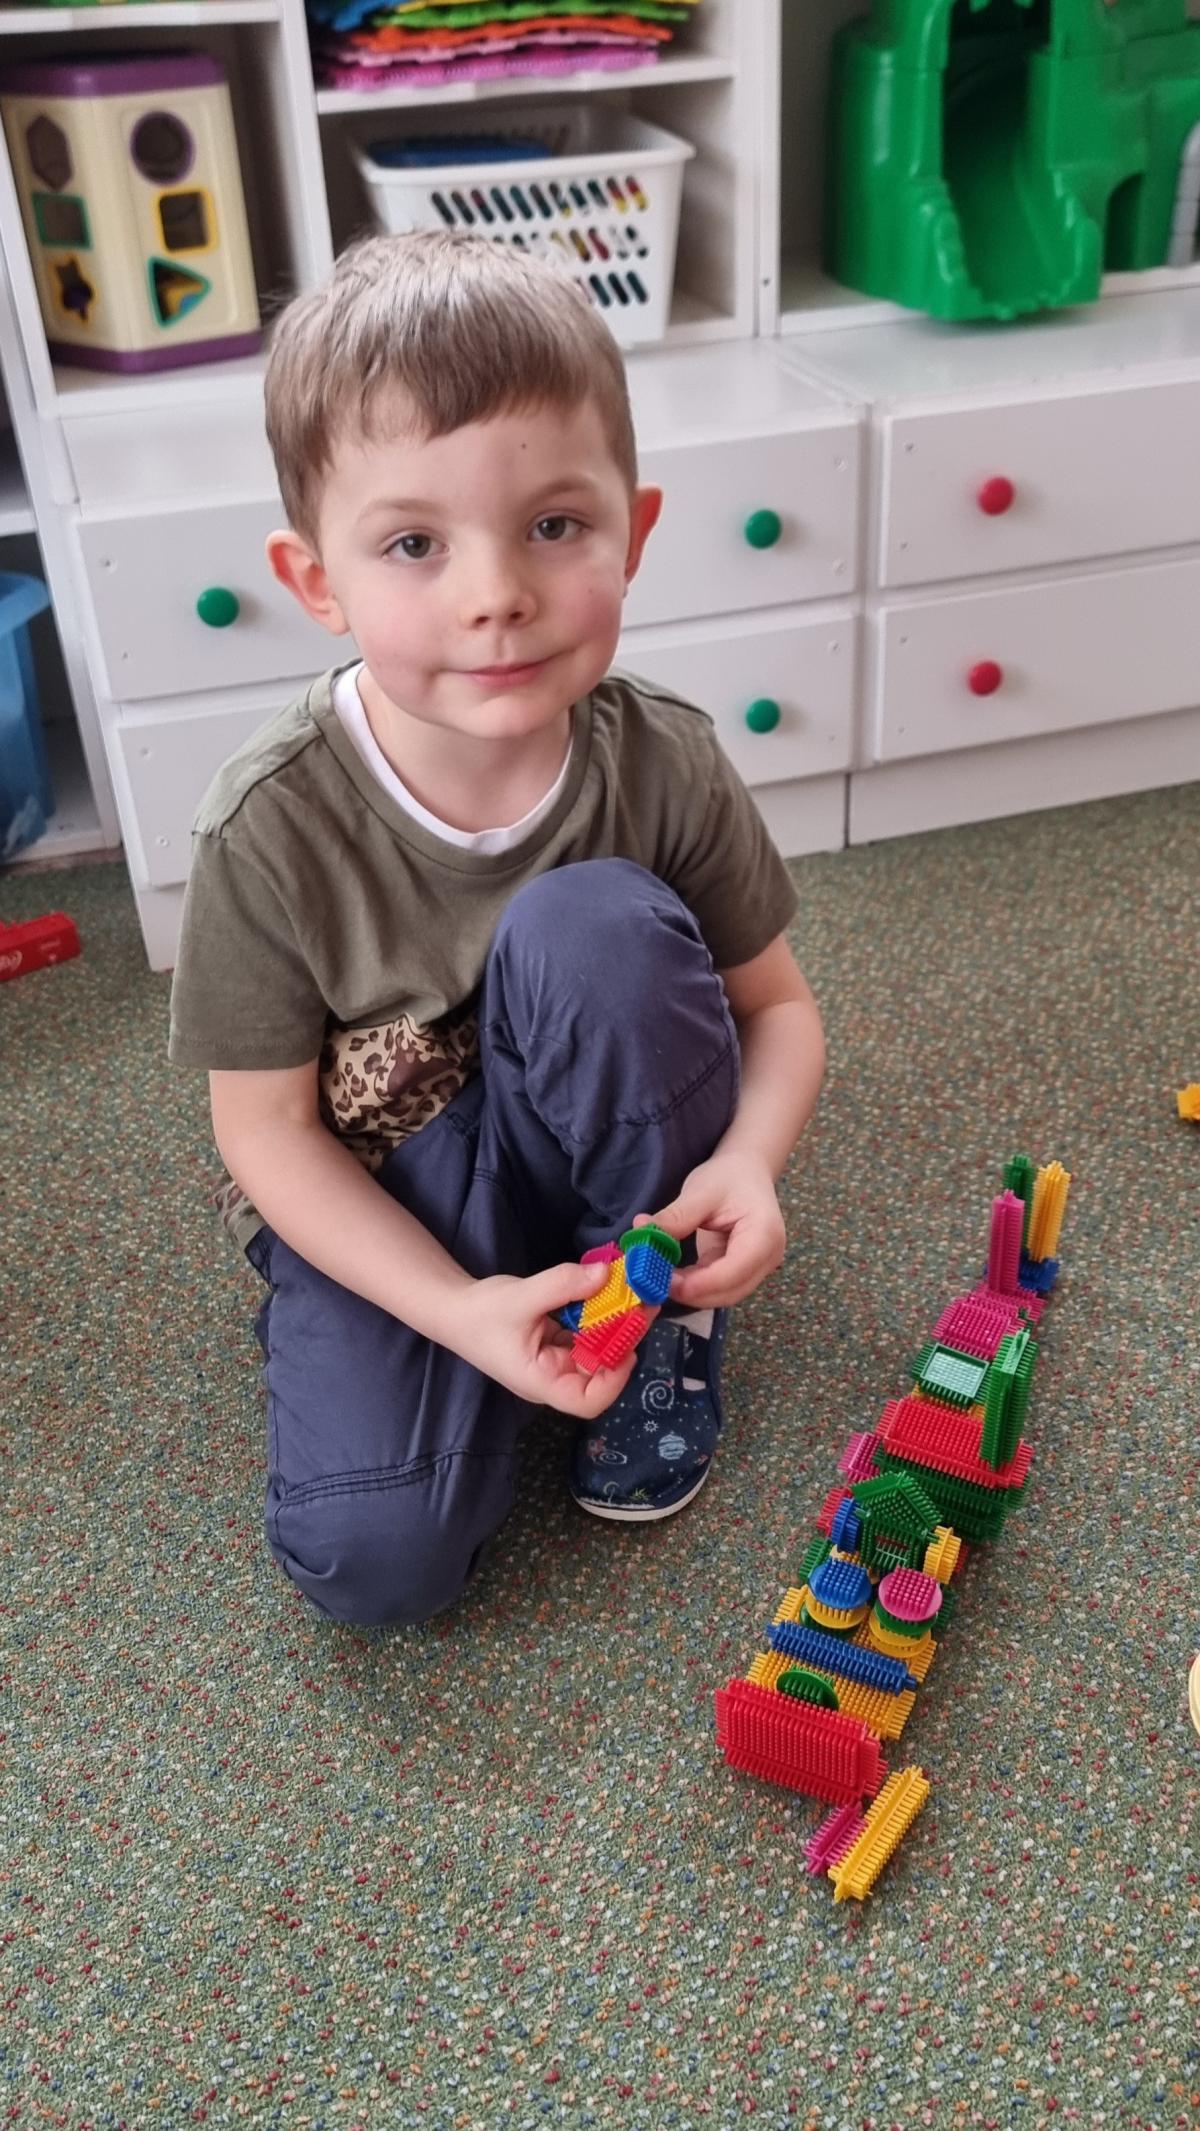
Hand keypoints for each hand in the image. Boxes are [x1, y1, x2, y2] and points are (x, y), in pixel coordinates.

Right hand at [456, 1257, 651, 1417]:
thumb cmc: (480, 1314)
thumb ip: (563, 1284)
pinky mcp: (557, 1343)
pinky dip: (600, 1315)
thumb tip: (606, 1273)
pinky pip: (586, 1334)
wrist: (454, 1309)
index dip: (614, 1381)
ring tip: (636, 1295)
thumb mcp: (521, 1296)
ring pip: (596, 1350)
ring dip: (616, 1325)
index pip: (586, 1402)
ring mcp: (557, 1361)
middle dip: (623, 1342)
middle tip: (645, 1306)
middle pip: (599, 1374)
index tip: (628, 1347)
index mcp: (541, 1382)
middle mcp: (554, 1377)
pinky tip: (612, 1292)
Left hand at [637, 1150, 785, 1309]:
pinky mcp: (742, 1271)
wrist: (746, 1172)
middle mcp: (768, 1257)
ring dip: (692, 1293)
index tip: (667, 1283)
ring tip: (659, 1278)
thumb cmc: (728, 1177)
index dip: (702, 1283)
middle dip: (693, 1293)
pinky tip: (671, 1276)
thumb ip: (675, 1218)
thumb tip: (641, 1234)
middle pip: (731, 1290)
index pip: (735, 1270)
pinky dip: (694, 1287)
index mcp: (764, 1233)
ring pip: (724, 1295)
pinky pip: (719, 1288)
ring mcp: (758, 1267)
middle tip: (655, 1283)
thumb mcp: (700, 1192)